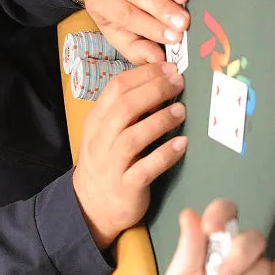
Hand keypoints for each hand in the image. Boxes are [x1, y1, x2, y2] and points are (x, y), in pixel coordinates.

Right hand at [72, 62, 185, 247]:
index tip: (169, 68)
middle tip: (179, 83)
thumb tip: (159, 82)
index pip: (115, 89)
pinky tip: (181, 144)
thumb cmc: (107, 163)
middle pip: (124, 108)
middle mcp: (100, 140)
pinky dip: (165, 155)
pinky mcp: (126, 187)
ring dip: (160, 121)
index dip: (144, 75)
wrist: (92, 206)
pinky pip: (146, 169)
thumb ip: (125, 111)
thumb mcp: (107, 133)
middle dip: (155, 91)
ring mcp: (111, 164)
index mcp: (96, 122)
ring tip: (182, 111)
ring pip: (133, 137)